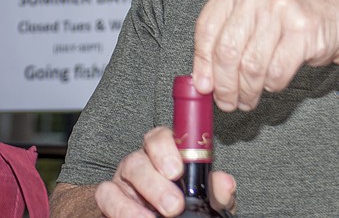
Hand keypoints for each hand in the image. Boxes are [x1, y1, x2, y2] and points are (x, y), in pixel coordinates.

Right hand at [94, 126, 236, 216]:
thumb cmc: (188, 207)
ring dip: (139, 198)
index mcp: (167, 154)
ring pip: (125, 174)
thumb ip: (216, 191)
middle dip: (157, 182)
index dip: (167, 148)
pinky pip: (106, 195)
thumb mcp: (207, 200)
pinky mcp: (109, 198)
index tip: (178, 170)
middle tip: (174, 204)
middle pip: (140, 157)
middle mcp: (143, 161)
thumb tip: (225, 183)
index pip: (161, 136)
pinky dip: (120, 208)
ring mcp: (124, 179)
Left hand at [192, 0, 338, 110]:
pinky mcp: (303, 29)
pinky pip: (276, 72)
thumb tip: (201, 80)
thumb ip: (228, 37)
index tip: (204, 86)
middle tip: (227, 102)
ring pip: (250, 66)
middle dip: (224, 85)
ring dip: (247, 91)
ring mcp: (282, 6)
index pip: (207, 28)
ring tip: (248, 100)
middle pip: (227, 50)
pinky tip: (273, 83)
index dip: (202, 63)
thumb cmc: (294, 16)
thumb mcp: (255, 13)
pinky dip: (272, 85)